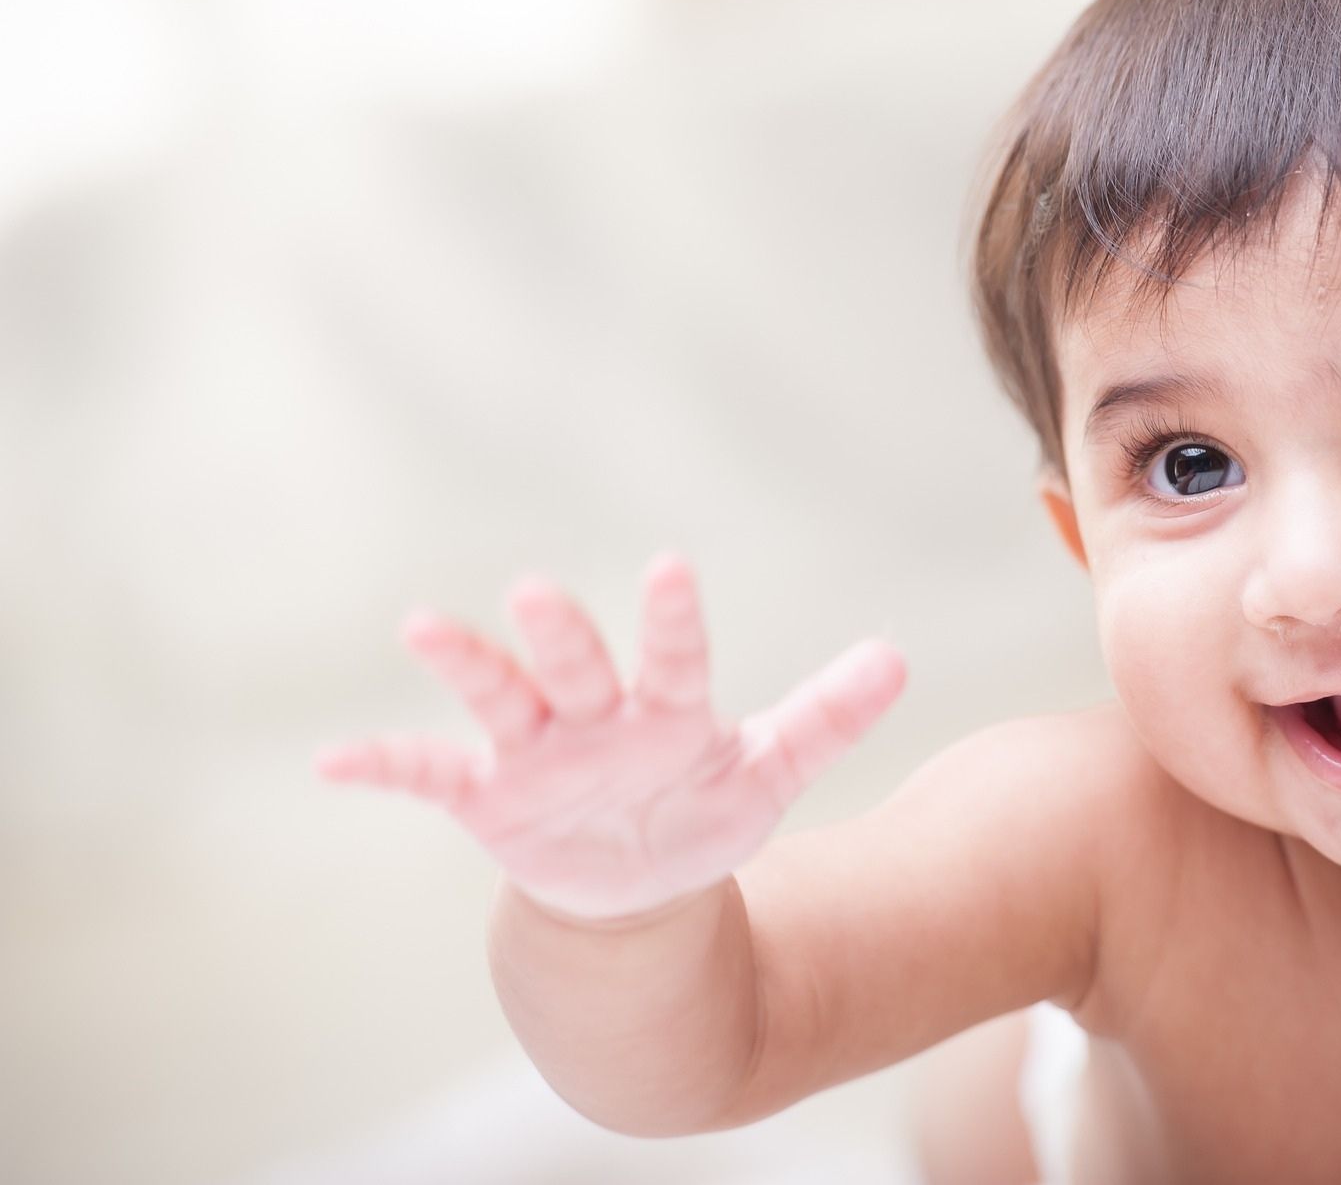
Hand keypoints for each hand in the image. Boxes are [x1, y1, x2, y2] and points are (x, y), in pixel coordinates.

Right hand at [314, 552, 905, 923]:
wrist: (637, 883)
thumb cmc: (702, 807)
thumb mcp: (768, 771)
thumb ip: (827, 716)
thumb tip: (897, 655)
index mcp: (668, 709)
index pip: (673, 658)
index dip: (670, 620)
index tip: (667, 570)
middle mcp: (595, 716)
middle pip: (578, 667)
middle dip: (561, 635)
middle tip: (537, 591)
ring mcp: (535, 753)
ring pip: (499, 699)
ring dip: (466, 663)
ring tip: (422, 624)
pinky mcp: (487, 796)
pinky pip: (428, 774)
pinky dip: (383, 766)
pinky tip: (330, 760)